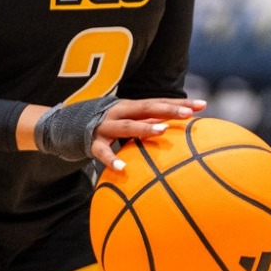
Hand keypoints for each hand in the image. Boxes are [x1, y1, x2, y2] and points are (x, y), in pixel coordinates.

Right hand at [90, 98, 207, 170]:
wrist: (67, 126)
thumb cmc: (108, 126)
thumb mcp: (128, 121)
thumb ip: (150, 124)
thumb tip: (179, 132)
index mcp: (131, 106)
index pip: (160, 102)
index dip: (180, 103)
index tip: (203, 105)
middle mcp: (120, 111)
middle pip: (147, 108)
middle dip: (168, 109)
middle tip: (187, 113)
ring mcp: (106, 126)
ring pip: (127, 126)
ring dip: (145, 127)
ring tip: (162, 130)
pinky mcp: (93, 142)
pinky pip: (103, 151)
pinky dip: (112, 159)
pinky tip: (123, 168)